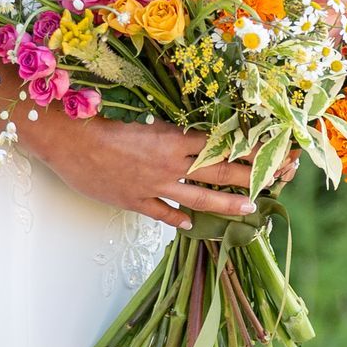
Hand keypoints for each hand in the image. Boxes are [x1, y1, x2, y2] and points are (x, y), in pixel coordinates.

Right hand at [7, 101, 297, 231]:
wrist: (69, 139)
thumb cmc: (101, 122)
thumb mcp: (144, 121)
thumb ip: (169, 132)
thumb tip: (193, 136)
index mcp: (173, 137)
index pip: (221, 145)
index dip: (249, 150)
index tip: (272, 151)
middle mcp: (170, 163)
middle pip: (219, 172)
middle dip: (252, 176)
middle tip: (277, 180)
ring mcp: (153, 185)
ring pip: (199, 197)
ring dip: (226, 204)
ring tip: (249, 208)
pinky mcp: (134, 200)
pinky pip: (162, 212)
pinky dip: (177, 219)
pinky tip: (191, 225)